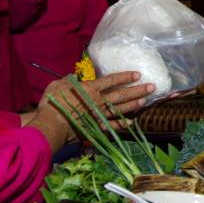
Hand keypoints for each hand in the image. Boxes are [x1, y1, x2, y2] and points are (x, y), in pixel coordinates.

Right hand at [25, 71, 154, 148]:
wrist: (51, 126)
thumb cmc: (51, 104)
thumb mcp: (56, 85)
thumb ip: (67, 80)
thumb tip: (71, 77)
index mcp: (90, 88)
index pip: (111, 80)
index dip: (125, 77)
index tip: (137, 74)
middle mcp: (98, 101)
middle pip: (122, 94)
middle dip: (138, 90)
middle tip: (152, 86)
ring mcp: (99, 115)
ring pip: (121, 109)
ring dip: (134, 104)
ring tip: (146, 100)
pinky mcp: (96, 127)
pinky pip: (113, 125)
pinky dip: (123, 124)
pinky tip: (132, 122)